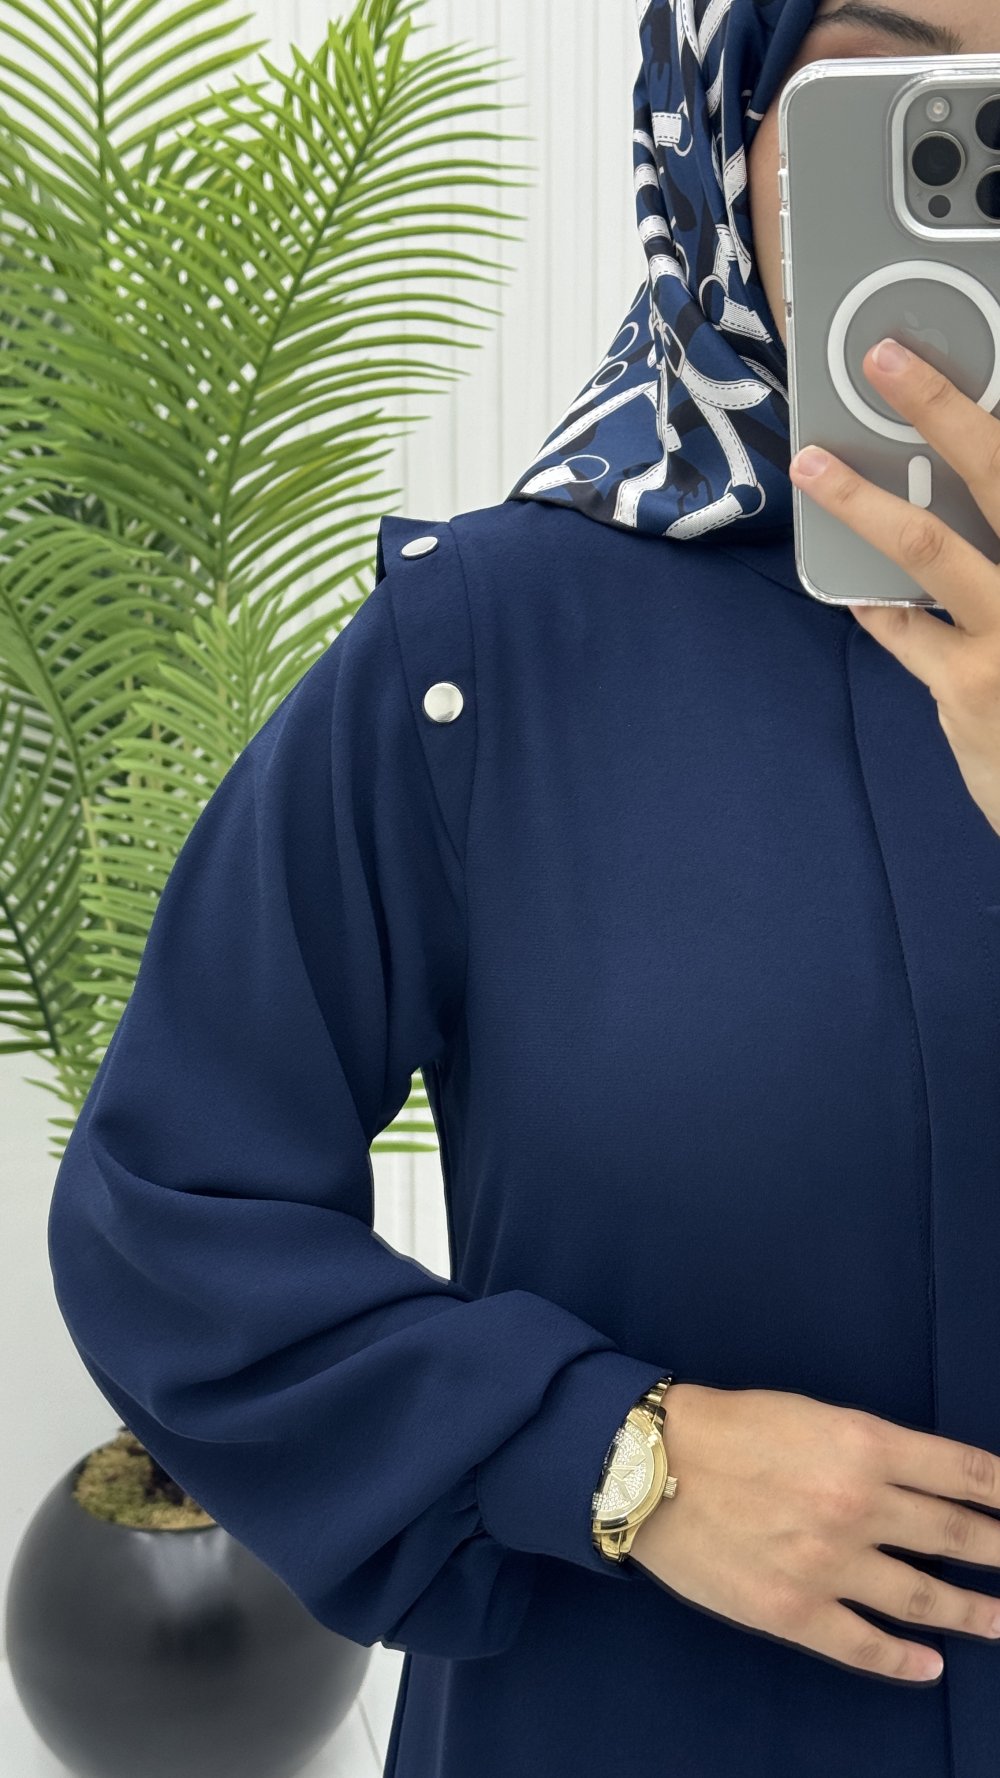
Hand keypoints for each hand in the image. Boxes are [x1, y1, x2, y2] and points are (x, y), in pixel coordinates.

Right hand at [628, 1381, 999, 1682]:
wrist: (649, 1468)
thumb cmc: (724, 1428)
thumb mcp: (808, 1415)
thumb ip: (865, 1448)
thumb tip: (915, 1481)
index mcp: (863, 1444)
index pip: (961, 1470)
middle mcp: (859, 1505)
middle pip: (956, 1535)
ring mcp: (830, 1563)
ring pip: (923, 1597)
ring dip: (972, 1612)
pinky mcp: (795, 1610)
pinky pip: (865, 1645)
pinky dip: (905, 1660)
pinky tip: (932, 1667)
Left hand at [789, 337, 999, 839]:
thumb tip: (972, 492)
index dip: (971, 411)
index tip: (943, 362)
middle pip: (997, 472)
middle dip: (939, 407)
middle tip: (887, 359)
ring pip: (927, 547)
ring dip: (863, 500)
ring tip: (815, 466)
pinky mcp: (968, 687)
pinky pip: (903, 628)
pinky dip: (875, 601)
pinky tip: (855, 584)